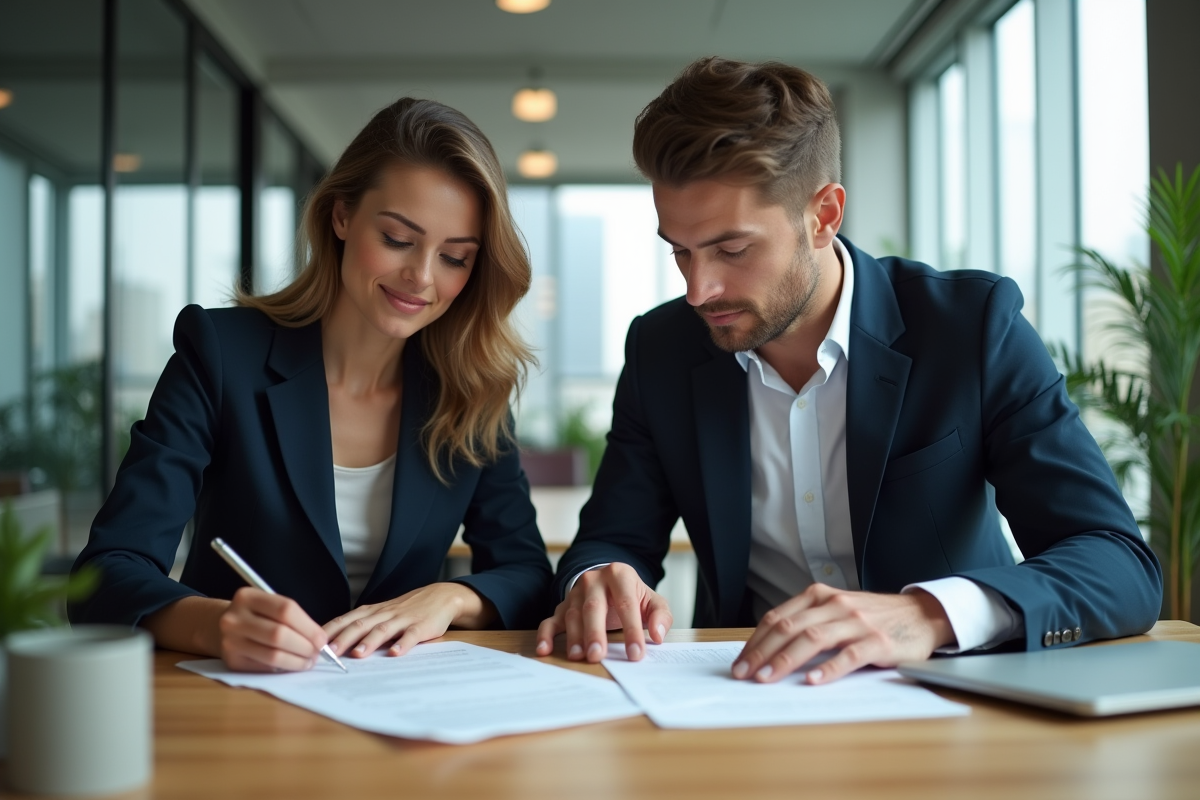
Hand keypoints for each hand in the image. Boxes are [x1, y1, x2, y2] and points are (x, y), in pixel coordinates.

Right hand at [218, 587, 328, 672]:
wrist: (222, 627)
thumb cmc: (256, 615)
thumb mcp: (269, 605)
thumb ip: (292, 617)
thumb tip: (320, 640)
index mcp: (247, 597)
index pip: (285, 610)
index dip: (308, 627)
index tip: (322, 639)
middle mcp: (234, 619)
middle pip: (279, 634)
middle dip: (304, 646)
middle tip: (317, 653)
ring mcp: (230, 641)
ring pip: (272, 655)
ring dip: (297, 661)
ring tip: (308, 662)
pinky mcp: (231, 662)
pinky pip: (264, 668)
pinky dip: (283, 668)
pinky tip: (292, 665)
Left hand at [323, 582, 489, 658]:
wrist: (441, 596)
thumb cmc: (407, 610)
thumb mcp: (383, 615)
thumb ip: (363, 628)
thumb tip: (335, 646)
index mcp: (373, 612)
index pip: (346, 619)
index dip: (330, 631)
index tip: (313, 643)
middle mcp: (385, 613)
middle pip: (360, 624)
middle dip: (343, 638)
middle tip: (329, 653)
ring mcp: (403, 619)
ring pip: (383, 629)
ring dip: (369, 641)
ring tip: (358, 654)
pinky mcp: (422, 626)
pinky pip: (411, 635)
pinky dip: (403, 644)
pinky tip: (396, 653)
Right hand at [535, 563, 672, 661]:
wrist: (609, 581)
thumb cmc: (632, 595)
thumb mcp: (652, 601)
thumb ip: (660, 615)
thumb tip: (658, 635)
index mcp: (620, 575)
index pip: (626, 604)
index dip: (632, 630)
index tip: (636, 654)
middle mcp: (594, 580)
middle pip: (594, 607)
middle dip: (595, 632)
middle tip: (597, 655)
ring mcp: (575, 593)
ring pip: (573, 614)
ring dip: (574, 636)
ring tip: (577, 656)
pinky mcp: (562, 607)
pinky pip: (551, 620)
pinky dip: (546, 635)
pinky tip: (544, 650)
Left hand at [731, 584, 954, 683]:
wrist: (920, 614)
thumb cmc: (872, 617)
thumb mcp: (836, 611)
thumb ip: (808, 623)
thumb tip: (768, 651)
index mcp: (819, 596)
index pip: (778, 618)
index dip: (755, 641)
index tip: (740, 662)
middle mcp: (835, 605)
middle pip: (789, 628)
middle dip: (762, 652)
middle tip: (744, 673)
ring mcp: (857, 622)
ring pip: (813, 639)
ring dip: (786, 659)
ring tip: (767, 677)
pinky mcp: (878, 641)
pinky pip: (849, 655)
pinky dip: (829, 669)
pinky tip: (813, 681)